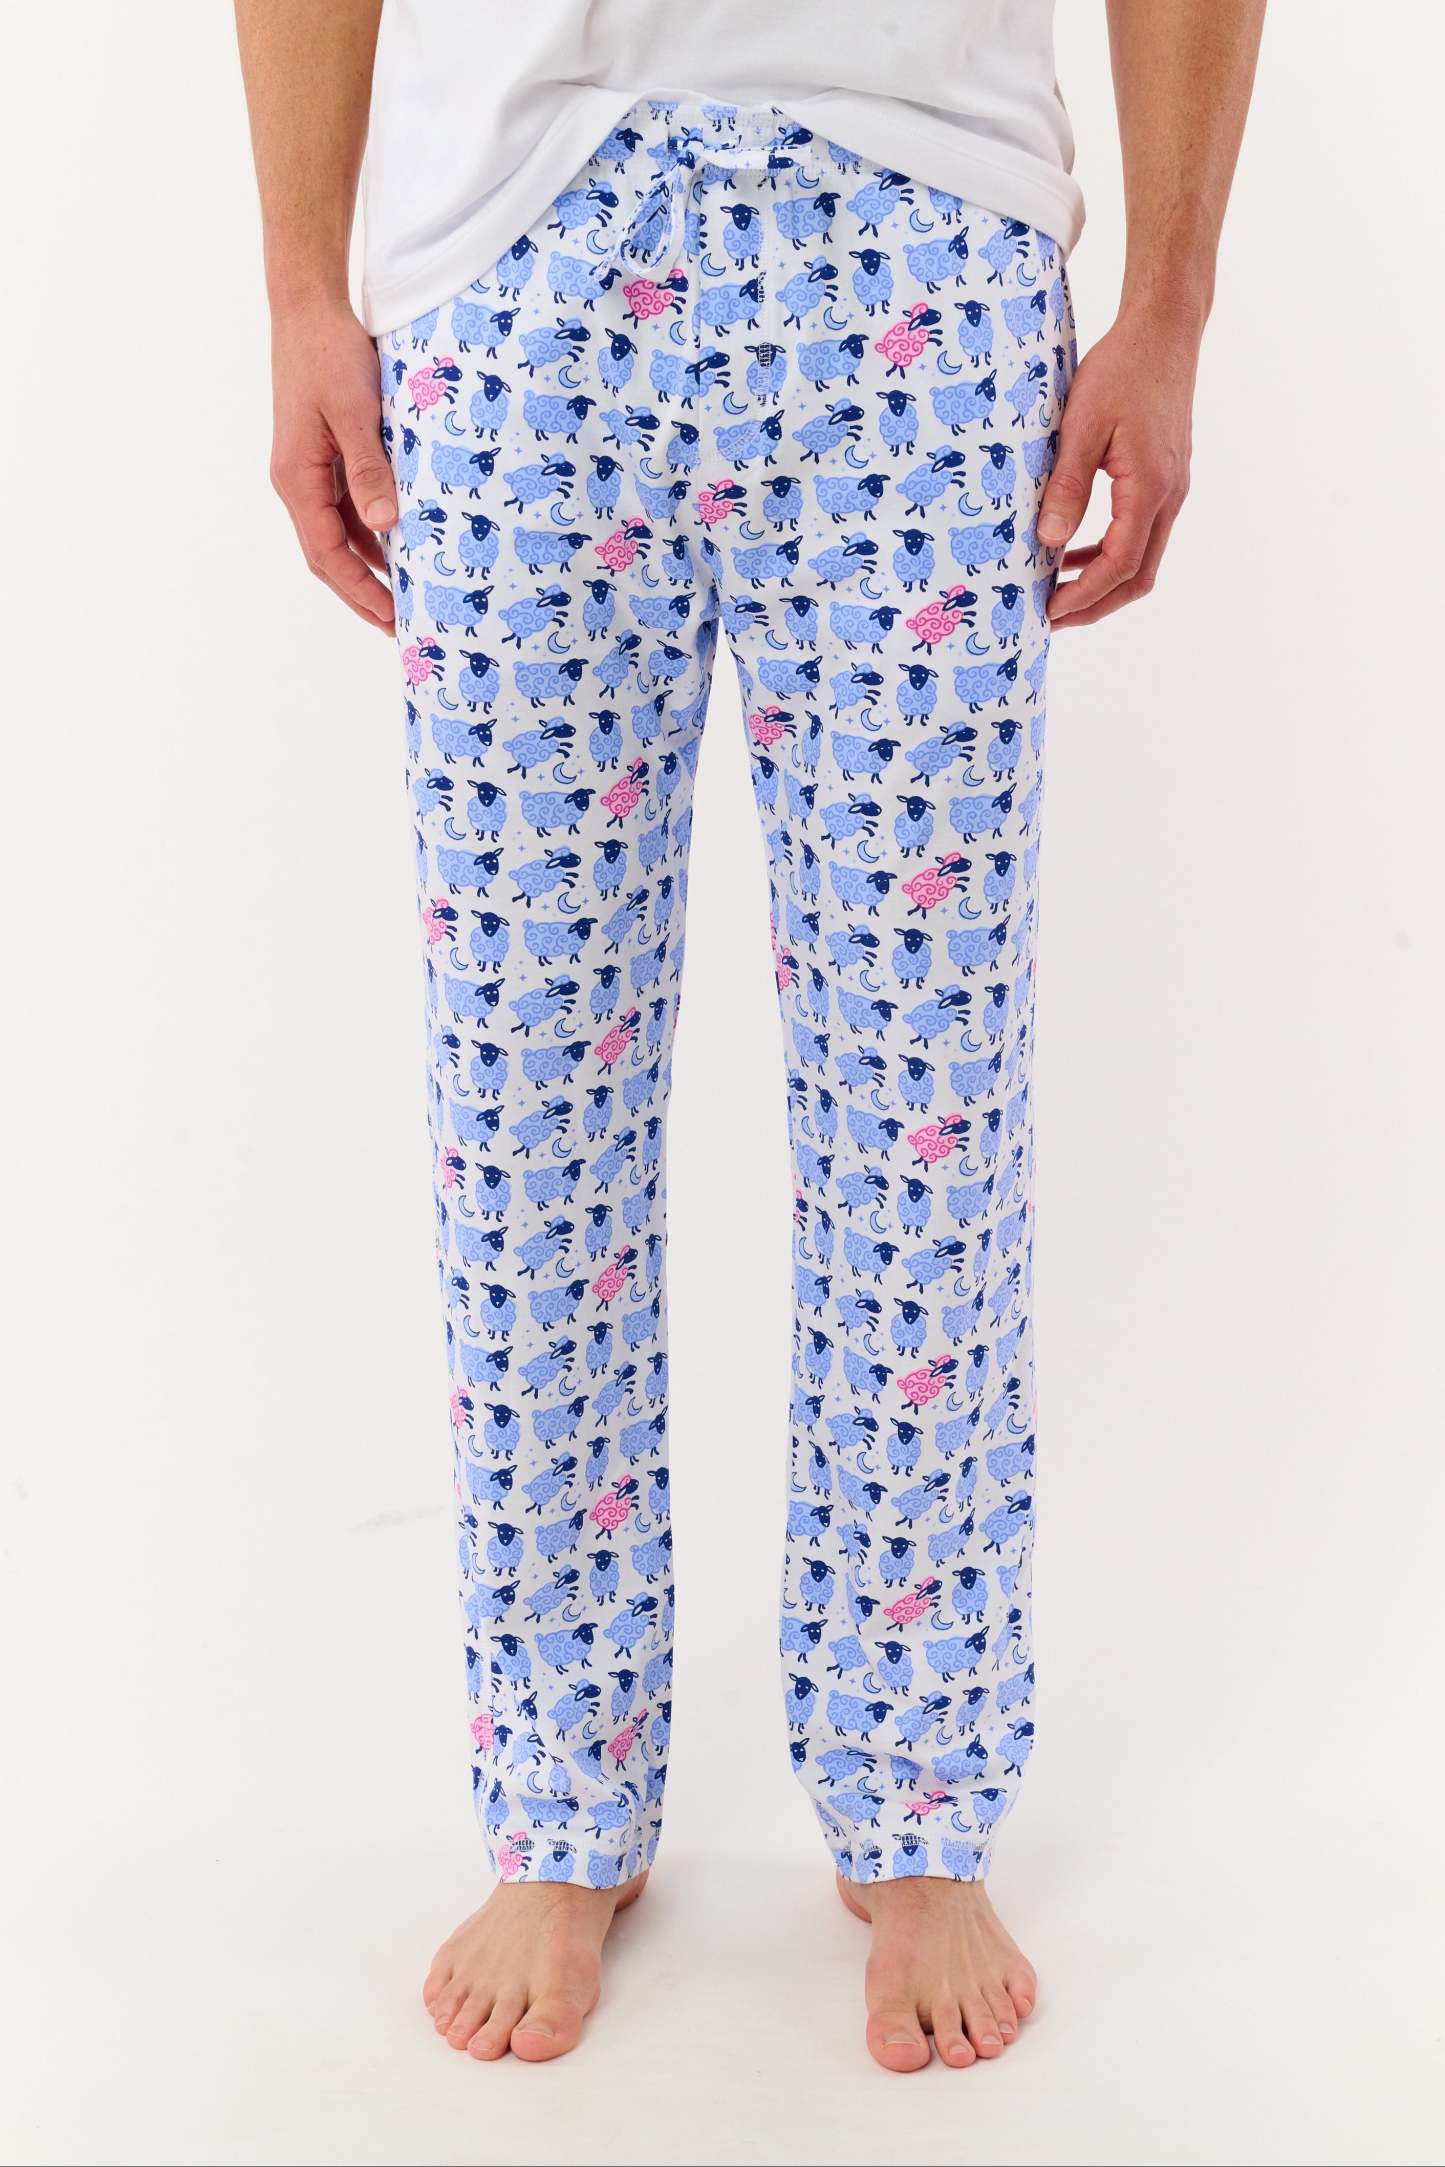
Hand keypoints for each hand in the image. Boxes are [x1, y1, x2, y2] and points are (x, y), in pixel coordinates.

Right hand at [268, 298, 397, 630]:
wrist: (310, 309)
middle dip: (362, 593)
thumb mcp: (355, 413)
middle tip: (402, 625)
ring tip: (405, 597)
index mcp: (297, 478)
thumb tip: (385, 527)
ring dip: (369, 568)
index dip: (359, 591)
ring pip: (338, 535)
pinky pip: (347, 509)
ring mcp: (310, 471)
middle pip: (328, 555)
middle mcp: (297, 482)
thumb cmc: (330, 354)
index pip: (327, 554)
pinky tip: (399, 548)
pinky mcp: (325, 457)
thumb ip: (369, 470)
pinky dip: (371, 535)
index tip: (391, 619)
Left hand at [1040, 307, 1198, 628]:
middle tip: (1051, 618)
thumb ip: (1067, 485)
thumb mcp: (1083, 424)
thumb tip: (1049, 540)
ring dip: (1102, 583)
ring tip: (1057, 592)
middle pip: (1138, 576)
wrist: (1162, 332)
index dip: (1083, 596)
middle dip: (1095, 605)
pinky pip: (1140, 534)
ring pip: (1142, 560)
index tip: (1048, 611)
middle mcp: (1168, 496)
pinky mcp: (1165, 480)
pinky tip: (1074, 551)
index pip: (1119, 564)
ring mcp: (1171, 490)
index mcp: (1150, 487)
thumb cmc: (1122, 370)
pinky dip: (1109, 553)